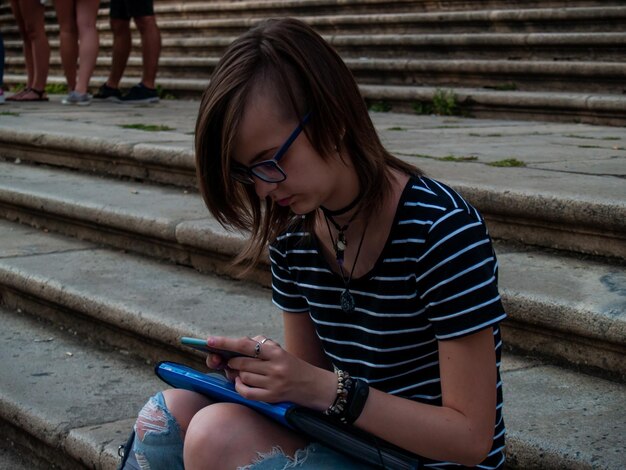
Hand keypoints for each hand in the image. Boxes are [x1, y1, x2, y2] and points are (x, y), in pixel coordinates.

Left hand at [205, 335, 336, 409]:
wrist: (315, 386)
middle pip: (240, 363)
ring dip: (237, 375)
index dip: (225, 343)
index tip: (209, 341)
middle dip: (231, 363)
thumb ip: (259, 346)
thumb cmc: (293, 366)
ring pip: (242, 377)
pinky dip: (240, 387)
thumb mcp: (280, 352)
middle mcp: (275, 366)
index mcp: (276, 351)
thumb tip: (235, 348)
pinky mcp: (272, 398)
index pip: (246, 344)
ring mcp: (273, 383)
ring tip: (243, 374)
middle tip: (231, 362)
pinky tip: (242, 384)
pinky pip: (246, 392)